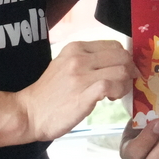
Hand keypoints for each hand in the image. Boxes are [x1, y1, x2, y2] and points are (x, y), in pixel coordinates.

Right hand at [15, 41, 134, 142]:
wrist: (29, 113)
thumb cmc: (49, 93)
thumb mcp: (64, 65)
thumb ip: (87, 60)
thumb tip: (114, 63)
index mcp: (75, 48)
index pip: (114, 45)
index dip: (124, 58)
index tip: (123, 71)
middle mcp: (79, 58)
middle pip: (121, 56)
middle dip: (129, 70)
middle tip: (124, 83)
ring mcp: (81, 76)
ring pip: (121, 70)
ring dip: (125, 83)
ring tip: (115, 93)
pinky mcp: (84, 94)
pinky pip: (112, 86)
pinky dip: (118, 92)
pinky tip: (110, 99)